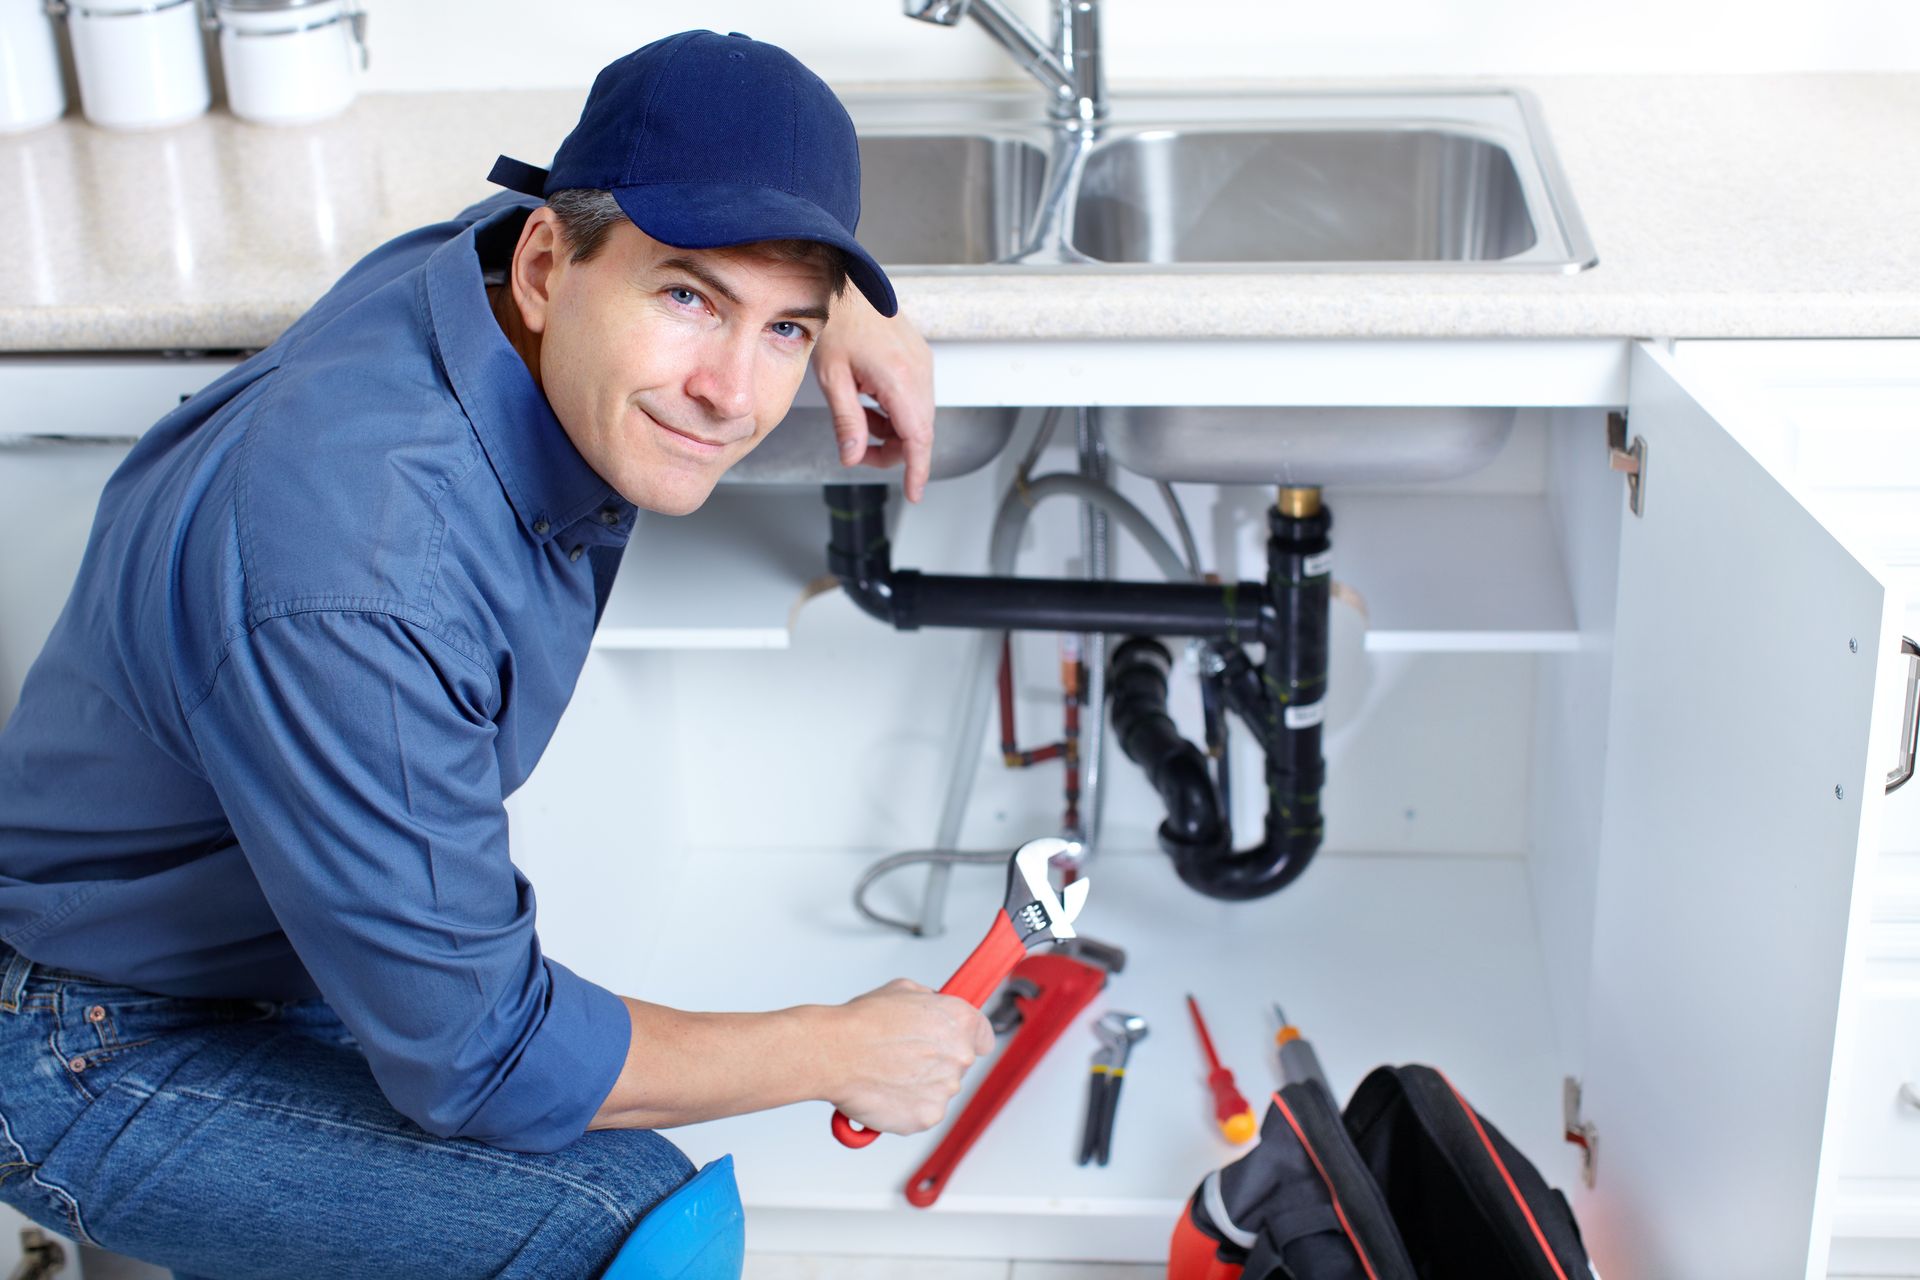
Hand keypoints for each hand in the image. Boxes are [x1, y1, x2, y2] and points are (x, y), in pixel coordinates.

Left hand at [811, 290, 935, 501]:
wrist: (848, 285)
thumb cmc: (838, 322)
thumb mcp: (833, 378)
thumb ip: (846, 421)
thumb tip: (852, 456)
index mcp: (900, 380)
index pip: (918, 439)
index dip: (917, 470)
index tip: (914, 493)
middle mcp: (920, 373)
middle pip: (919, 432)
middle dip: (892, 450)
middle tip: (857, 451)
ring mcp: (923, 364)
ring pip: (917, 417)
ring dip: (891, 429)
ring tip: (858, 416)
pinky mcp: (919, 359)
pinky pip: (915, 398)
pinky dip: (895, 411)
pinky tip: (869, 400)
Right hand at [823, 978, 994, 1134]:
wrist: (835, 1054)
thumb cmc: (862, 1023)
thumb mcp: (904, 990)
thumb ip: (931, 1002)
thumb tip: (934, 1008)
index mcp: (961, 1022)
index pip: (984, 1036)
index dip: (967, 1038)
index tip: (955, 1041)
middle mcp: (960, 1057)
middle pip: (958, 1064)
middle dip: (935, 1060)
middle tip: (904, 1055)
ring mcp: (945, 1090)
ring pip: (939, 1090)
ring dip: (919, 1084)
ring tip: (888, 1071)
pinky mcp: (927, 1116)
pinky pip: (922, 1112)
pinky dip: (906, 1106)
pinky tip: (885, 1090)